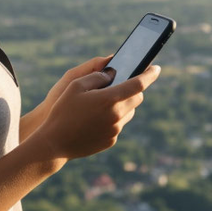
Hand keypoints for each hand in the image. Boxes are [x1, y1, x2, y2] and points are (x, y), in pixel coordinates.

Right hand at [32, 62, 161, 160]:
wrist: (55, 142)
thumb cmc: (63, 110)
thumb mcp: (75, 85)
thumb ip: (97, 76)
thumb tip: (112, 74)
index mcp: (109, 99)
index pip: (138, 84)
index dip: (150, 74)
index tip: (157, 68)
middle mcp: (117, 115)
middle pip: (137, 98)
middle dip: (134, 89)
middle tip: (124, 84)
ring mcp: (115, 130)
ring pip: (129, 112)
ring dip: (123, 104)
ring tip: (105, 102)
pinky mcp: (111, 141)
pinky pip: (119, 125)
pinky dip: (114, 118)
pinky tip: (96, 118)